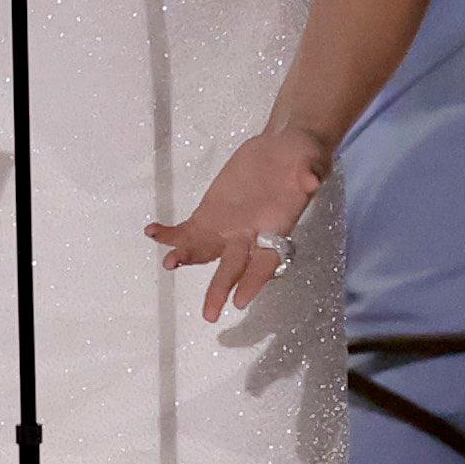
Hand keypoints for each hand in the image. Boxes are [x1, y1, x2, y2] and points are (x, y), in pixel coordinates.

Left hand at [147, 126, 327, 323]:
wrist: (282, 149)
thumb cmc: (302, 160)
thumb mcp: (312, 162)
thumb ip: (310, 173)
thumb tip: (312, 181)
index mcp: (276, 230)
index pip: (267, 262)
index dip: (255, 281)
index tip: (241, 300)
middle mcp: (249, 237)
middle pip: (232, 267)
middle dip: (219, 289)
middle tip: (209, 314)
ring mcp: (226, 227)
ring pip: (205, 250)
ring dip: (187, 257)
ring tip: (169, 263)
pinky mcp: (210, 214)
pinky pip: (188, 230)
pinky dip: (170, 234)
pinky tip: (152, 232)